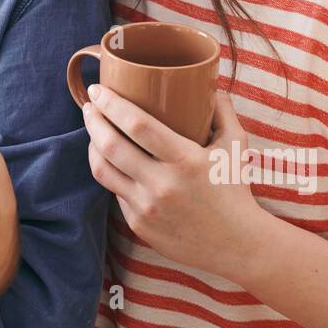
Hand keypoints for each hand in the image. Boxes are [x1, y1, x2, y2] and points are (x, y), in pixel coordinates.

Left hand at [83, 85, 265, 277]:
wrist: (238, 245)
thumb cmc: (235, 189)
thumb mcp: (236, 145)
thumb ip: (222, 110)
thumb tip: (208, 81)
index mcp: (185, 160)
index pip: (136, 125)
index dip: (111, 104)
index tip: (99, 90)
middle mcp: (161, 185)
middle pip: (110, 145)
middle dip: (93, 120)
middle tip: (89, 105)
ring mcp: (146, 207)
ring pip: (102, 170)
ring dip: (92, 145)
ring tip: (94, 130)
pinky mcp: (139, 225)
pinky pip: (115, 192)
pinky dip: (110, 172)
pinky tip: (111, 160)